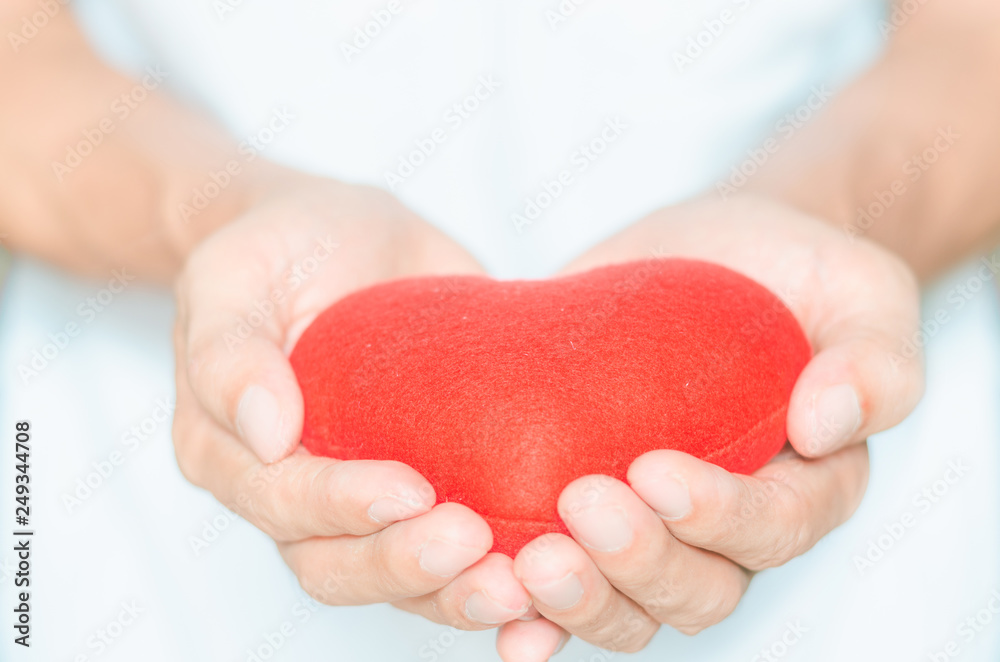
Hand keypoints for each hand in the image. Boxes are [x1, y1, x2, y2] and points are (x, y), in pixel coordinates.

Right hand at [172, 178, 534, 631]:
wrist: (347, 237)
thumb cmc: (283, 247)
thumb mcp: (236, 274)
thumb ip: (231, 350)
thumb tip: (265, 430)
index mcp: (232, 451)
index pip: (281, 502)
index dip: (343, 506)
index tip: (410, 490)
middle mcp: (290, 494)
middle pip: (335, 564)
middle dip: (404, 563)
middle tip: (473, 542)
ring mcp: (360, 500)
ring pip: (396, 580)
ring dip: (454, 592)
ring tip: (519, 583)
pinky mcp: (424, 489)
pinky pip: (449, 555)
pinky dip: (491, 573)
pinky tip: (544, 577)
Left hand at [495, 195, 923, 657]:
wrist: (713, 252)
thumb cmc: (795, 273)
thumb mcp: (859, 294)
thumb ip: (875, 359)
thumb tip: (828, 423)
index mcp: (807, 486)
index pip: (773, 528)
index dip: (717, 515)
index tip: (654, 471)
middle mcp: (730, 526)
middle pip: (698, 588)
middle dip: (639, 561)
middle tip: (582, 502)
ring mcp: (656, 526)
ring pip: (630, 606)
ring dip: (580, 600)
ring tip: (529, 563)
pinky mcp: (589, 510)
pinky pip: (568, 585)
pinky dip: (535, 613)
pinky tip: (498, 600)